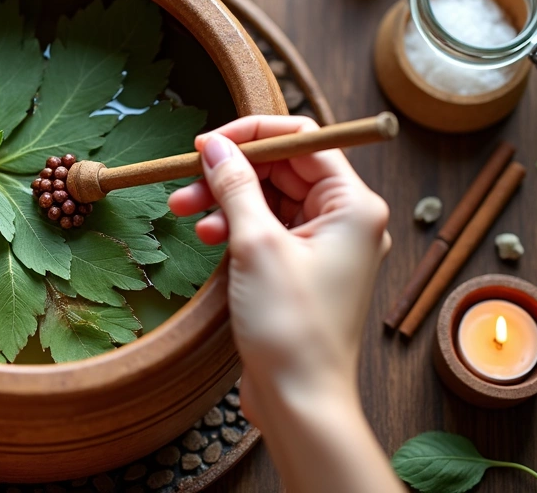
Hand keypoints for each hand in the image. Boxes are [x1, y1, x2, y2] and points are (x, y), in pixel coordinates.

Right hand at [169, 115, 400, 492]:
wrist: (302, 400)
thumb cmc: (292, 327)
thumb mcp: (255, 245)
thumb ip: (235, 186)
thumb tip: (215, 145)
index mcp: (353, 205)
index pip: (303, 138)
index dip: (252, 134)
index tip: (207, 143)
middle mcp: (346, 220)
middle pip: (283, 168)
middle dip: (231, 171)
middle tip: (184, 181)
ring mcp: (325, 246)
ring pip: (270, 199)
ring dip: (226, 200)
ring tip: (183, 210)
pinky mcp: (303, 270)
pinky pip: (268, 230)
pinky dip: (236, 227)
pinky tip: (207, 236)